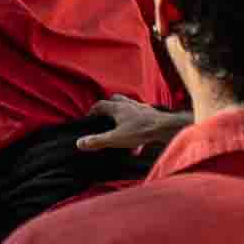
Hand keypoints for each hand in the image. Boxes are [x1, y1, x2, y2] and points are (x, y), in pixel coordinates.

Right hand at [71, 95, 187, 159]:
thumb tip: (79, 143)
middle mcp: (129, 104)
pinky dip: (137, 121)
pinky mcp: (152, 114)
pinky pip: (141, 115)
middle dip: (109, 106)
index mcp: (118, 108)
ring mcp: (141, 108)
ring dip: (123, 111)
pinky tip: (139, 134)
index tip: (89, 117)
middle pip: (115, 100)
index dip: (93, 111)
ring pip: (129, 105)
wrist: (165, 128)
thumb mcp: (116, 139)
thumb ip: (97, 141)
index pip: (101, 105)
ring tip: (121, 121)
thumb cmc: (140, 131)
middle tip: (105, 114)